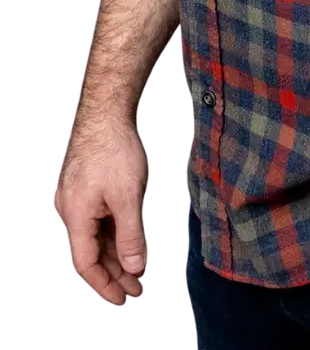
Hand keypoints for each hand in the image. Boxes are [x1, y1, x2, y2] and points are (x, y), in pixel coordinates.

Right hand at [54, 115, 148, 305]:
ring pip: (96, 236)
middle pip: (92, 253)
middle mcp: (73, 210)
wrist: (107, 111)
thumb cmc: (114, 148)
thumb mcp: (128, 196)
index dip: (106, 284)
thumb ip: (131, 235)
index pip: (87, 264)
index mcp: (77, 217)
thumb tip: (134, 268)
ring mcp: (79, 198)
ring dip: (116, 254)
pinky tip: (130, 239)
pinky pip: (98, 219)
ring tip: (137, 270)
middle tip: (137, 289)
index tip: (124, 298)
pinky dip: (114, 233)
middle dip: (115, 273)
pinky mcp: (88, 186)